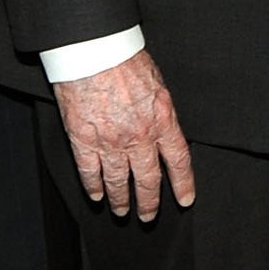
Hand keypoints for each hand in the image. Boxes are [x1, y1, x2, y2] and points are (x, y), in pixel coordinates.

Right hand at [54, 50, 194, 221]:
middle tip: (148, 216)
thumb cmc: (126, 60)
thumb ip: (161, 111)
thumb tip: (164, 127)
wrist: (94, 53)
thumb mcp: (158, 84)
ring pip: (118, 180)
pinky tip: (96, 196)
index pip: (178, 161)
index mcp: (162, 120)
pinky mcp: (83, 140)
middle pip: (148, 178)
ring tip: (123, 210)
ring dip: (121, 199)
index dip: (183, 183)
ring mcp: (110, 142)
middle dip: (149, 201)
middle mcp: (139, 137)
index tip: (185, 199)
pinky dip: (93, 187)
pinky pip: (89, 172)